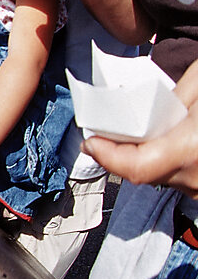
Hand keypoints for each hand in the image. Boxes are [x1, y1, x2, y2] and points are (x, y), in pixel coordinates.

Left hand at [81, 60, 197, 195]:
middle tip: (109, 134)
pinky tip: (179, 142)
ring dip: (153, 158)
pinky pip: (187, 179)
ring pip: (166, 177)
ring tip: (150, 133)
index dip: (107, 157)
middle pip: (146, 173)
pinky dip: (176, 163)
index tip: (91, 141)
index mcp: (192, 148)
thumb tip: (147, 112)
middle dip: (124, 154)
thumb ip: (172, 99)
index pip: (135, 167)